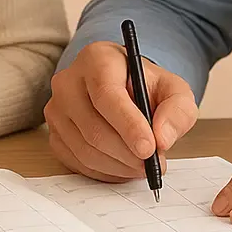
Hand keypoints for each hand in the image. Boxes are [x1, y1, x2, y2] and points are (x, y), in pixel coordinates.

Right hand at [44, 41, 197, 181]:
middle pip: (94, 128)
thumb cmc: (145, 86)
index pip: (106, 94)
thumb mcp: (173, 90)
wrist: (123, 88)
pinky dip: (105, 172)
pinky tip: (124, 166)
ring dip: (119, 166)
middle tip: (153, 164)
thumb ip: (177, 110)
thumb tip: (162, 139)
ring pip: (85, 149)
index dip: (128, 125)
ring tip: (142, 165)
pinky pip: (77, 162)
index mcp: (97, 59)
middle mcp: (68, 82)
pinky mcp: (54, 134)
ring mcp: (57, 109)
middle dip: (128, 153)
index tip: (149, 148)